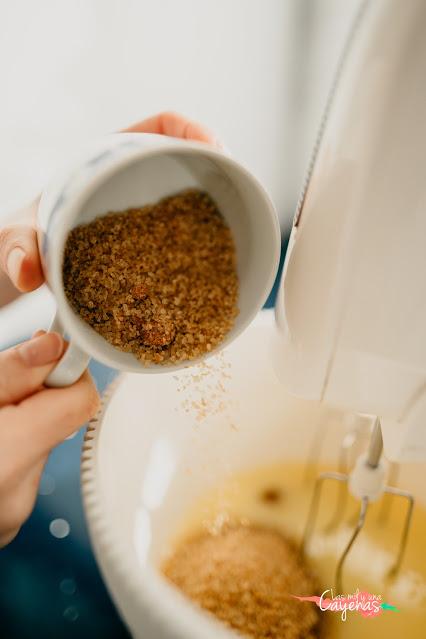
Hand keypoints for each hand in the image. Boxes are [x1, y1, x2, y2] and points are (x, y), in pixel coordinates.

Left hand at [0, 112, 218, 294]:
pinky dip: (208, 241)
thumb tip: (27, 271)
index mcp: (107, 159)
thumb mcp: (17, 237)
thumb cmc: (25, 237)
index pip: (160, 125)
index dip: (192, 128)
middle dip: (219, 166)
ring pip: (195, 196)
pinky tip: (217, 259)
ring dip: (221, 204)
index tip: (213, 145)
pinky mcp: (157, 244)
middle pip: (189, 158)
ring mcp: (149, 212)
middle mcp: (134, 181)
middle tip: (237, 185)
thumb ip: (17, 247)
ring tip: (239, 221)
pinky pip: (189, 234)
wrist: (32, 265)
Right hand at [0, 331, 98, 546]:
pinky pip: (24, 472)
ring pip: (40, 445)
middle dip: (32, 399)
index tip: (46, 354)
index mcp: (6, 458)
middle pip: (59, 422)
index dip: (67, 371)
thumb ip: (12, 372)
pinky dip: (9, 453)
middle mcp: (15, 499)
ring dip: (18, 426)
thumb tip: (55, 345)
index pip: (82, 401)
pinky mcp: (6, 523)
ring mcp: (10, 518)